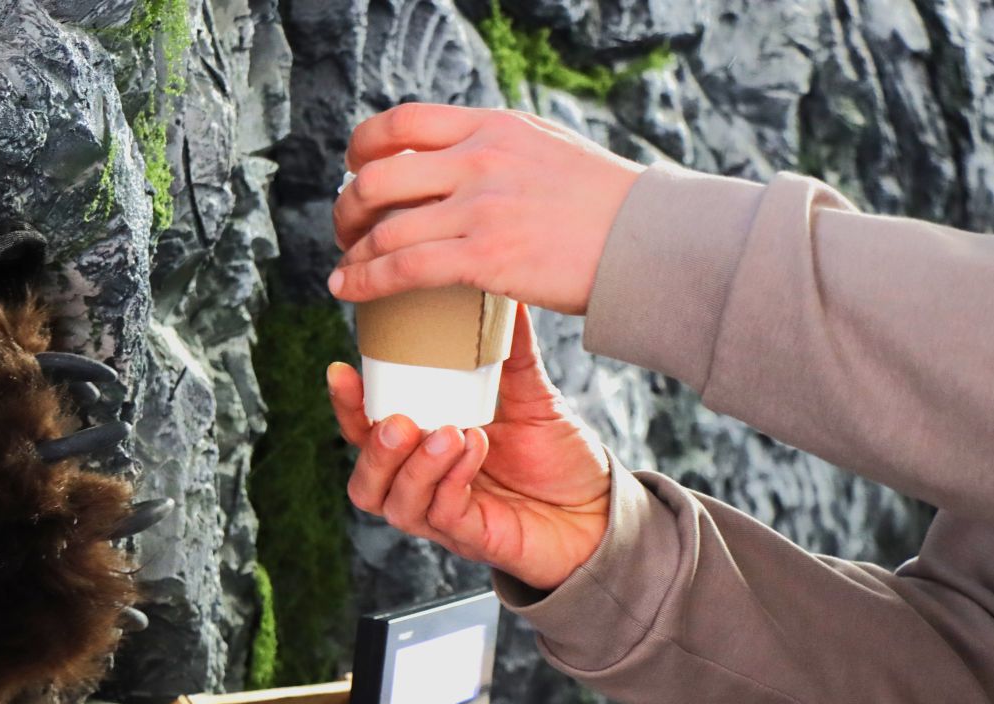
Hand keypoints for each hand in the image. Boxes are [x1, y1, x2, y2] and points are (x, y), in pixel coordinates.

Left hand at [328, 103, 643, 315]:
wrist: (648, 239)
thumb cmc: (606, 203)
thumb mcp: (548, 147)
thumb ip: (501, 148)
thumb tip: (467, 160)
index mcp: (492, 126)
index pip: (401, 123)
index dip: (361, 148)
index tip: (355, 170)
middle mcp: (478, 159)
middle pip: (377, 177)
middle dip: (347, 208)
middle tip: (346, 230)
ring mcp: (480, 208)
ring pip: (383, 227)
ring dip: (352, 251)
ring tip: (345, 269)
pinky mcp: (484, 257)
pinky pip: (402, 267)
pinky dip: (363, 280)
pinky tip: (347, 290)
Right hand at [328, 305, 610, 590]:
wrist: (603, 510)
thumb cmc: (559, 458)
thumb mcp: (532, 397)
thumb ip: (511, 354)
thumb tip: (504, 299)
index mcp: (424, 450)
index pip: (366, 432)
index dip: (347, 406)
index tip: (341, 369)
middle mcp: (426, 487)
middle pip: (365, 482)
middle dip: (372, 448)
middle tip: (399, 420)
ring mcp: (446, 517)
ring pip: (394, 503)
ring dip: (413, 466)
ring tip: (447, 432)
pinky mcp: (474, 539)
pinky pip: (442, 515)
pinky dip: (451, 480)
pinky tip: (475, 448)